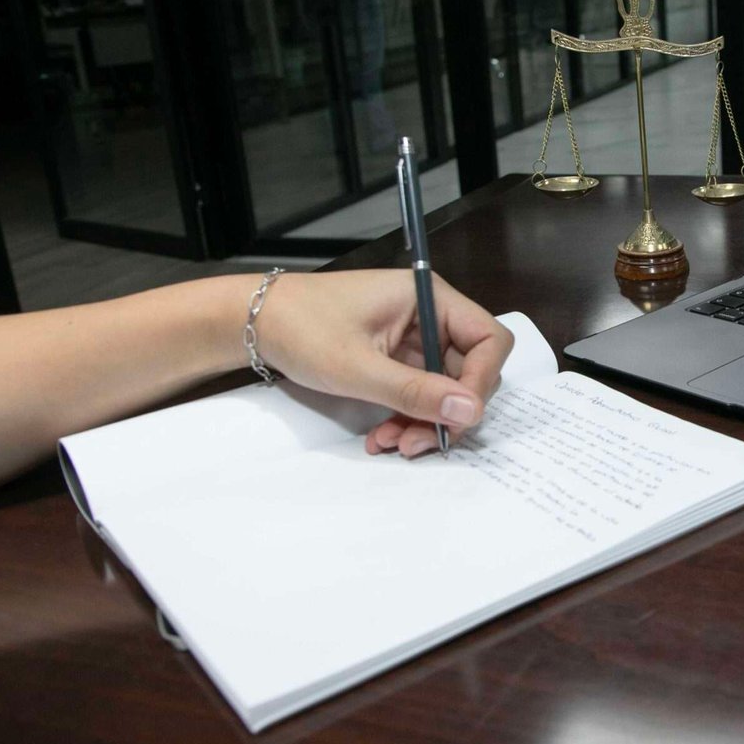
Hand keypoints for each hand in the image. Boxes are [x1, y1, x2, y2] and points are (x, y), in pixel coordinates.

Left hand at [252, 270, 513, 457]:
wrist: (254, 324)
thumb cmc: (302, 328)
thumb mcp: (358, 367)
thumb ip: (416, 391)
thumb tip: (471, 412)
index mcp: (430, 300)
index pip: (489, 339)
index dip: (483, 380)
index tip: (459, 416)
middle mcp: (430, 317)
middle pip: (470, 371)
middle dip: (447, 412)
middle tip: (418, 443)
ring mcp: (414, 341)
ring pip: (444, 391)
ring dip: (425, 423)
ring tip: (392, 444)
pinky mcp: (398, 361)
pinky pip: (419, 396)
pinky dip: (406, 419)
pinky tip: (382, 436)